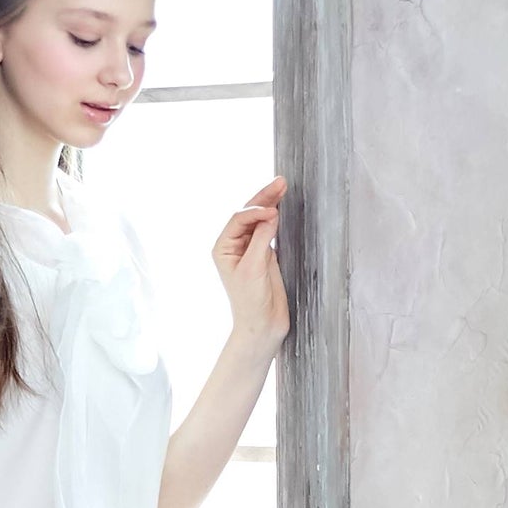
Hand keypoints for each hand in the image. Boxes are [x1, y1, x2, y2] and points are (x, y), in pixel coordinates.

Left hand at [212, 174, 288, 357]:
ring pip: (260, 219)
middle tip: (280, 182)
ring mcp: (250, 248)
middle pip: (249, 214)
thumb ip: (261, 239)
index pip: (239, 219)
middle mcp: (234, 245)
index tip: (273, 211)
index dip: (255, 211)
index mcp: (223, 247)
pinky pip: (269, 229)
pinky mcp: (265, 254)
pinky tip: (284, 207)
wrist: (262, 326)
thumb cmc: (251, 302)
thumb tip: (271, 214)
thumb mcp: (254, 268)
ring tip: (283, 186)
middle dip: (264, 198)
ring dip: (271, 203)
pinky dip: (277, 217)